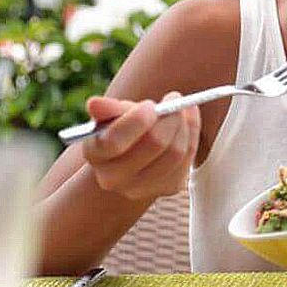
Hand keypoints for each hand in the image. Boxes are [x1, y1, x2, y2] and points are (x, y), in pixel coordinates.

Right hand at [81, 91, 200, 201]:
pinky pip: (188, 158)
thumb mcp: (113, 116)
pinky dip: (193, 133)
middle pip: (154, 144)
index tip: (150, 104)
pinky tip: (188, 119)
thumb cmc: (122, 128)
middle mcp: (113, 179)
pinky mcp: (167, 188)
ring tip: (181, 108)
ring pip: (176, 151)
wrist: (132, 156)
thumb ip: (108, 109)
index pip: (113, 143)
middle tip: (174, 97)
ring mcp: (141, 188)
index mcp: (96, 155)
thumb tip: (94, 104)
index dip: (136, 121)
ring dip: (184, 124)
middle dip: (169, 117)